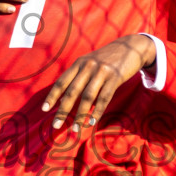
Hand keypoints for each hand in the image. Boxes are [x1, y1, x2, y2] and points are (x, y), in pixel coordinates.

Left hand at [41, 34, 157, 132]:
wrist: (131, 47)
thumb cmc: (107, 59)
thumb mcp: (89, 64)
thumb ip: (77, 79)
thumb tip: (62, 101)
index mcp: (79, 63)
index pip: (62, 82)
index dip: (52, 96)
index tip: (44, 110)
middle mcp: (88, 66)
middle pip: (72, 91)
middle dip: (63, 110)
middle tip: (56, 125)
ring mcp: (102, 72)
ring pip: (87, 97)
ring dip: (80, 115)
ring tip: (75, 129)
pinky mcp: (115, 77)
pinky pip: (104, 98)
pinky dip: (97, 112)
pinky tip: (92, 122)